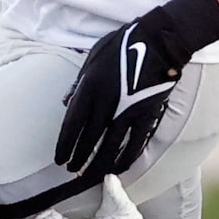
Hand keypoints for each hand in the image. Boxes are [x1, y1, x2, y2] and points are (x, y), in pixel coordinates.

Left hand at [56, 0, 218, 179]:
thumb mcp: (92, 58)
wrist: (159, 42)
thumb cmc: (123, 45)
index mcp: (89, 88)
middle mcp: (106, 103)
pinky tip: (118, 169)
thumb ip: (79, 82)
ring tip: (89, 176)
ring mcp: (128, 111)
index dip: (64, 145)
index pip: (72, 125)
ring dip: (97, 164)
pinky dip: (125, 159)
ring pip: (109, 146)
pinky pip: (134, 143)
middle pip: (88, 139)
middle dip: (78, 158)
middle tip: (71, 171)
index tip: (59, 159)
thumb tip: (68, 103)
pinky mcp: (147, 115)